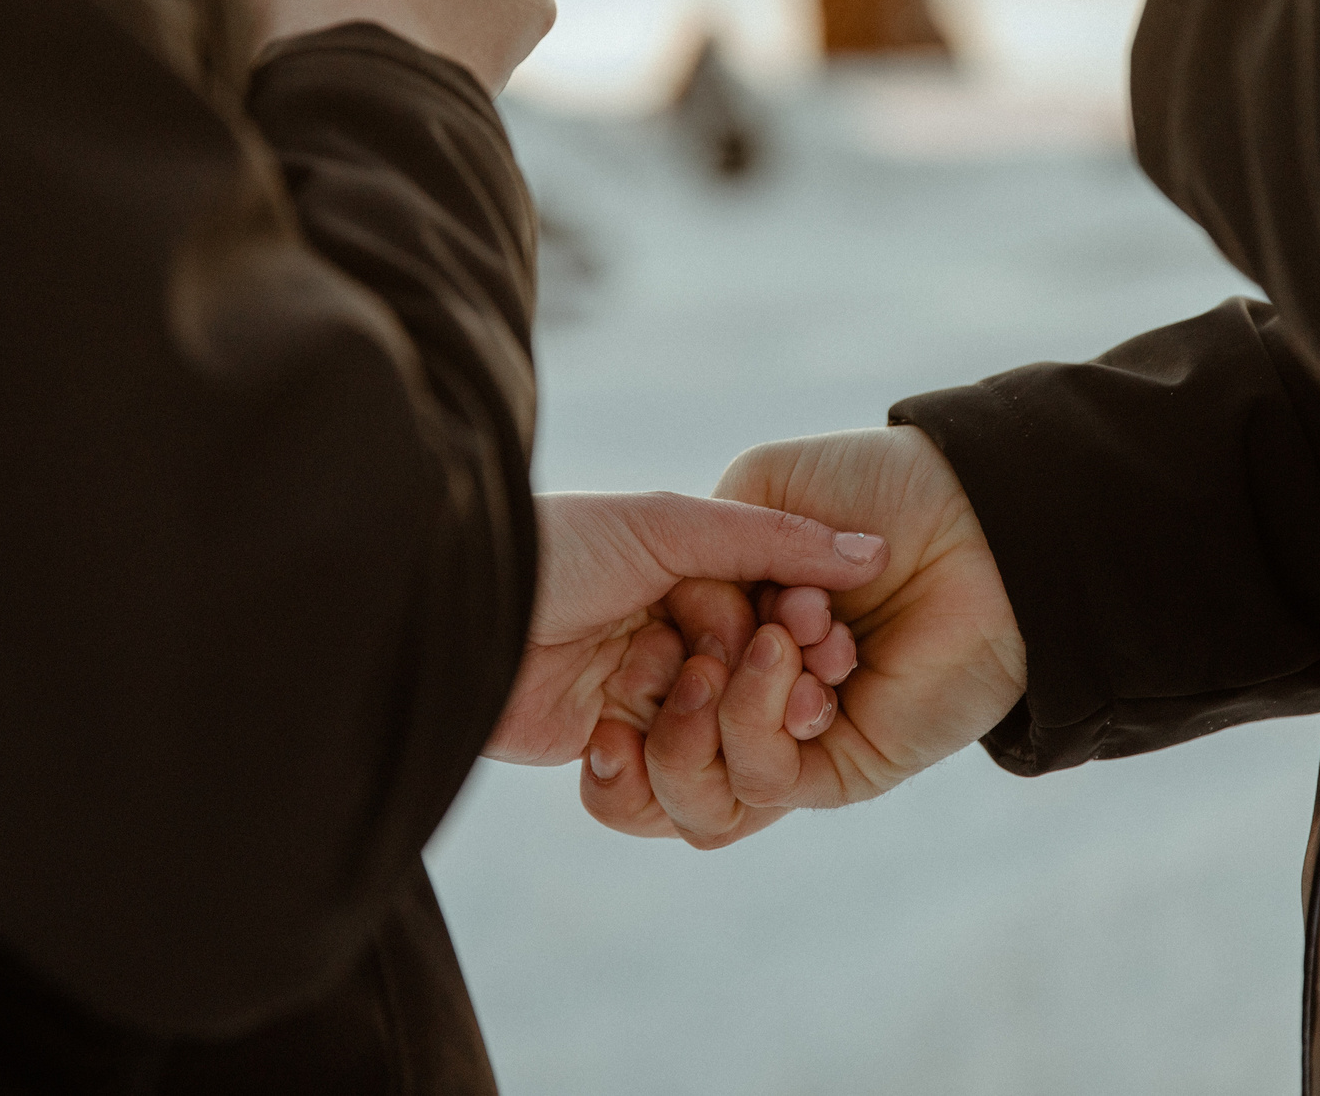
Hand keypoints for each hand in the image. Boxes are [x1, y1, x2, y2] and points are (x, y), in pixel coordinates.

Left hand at [482, 491, 886, 767]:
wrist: (450, 599)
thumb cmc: (559, 548)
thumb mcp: (670, 525)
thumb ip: (771, 540)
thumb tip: (869, 550)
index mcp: (698, 579)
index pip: (778, 632)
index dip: (799, 646)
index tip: (817, 646)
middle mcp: (675, 641)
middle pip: (752, 699)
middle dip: (745, 694)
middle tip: (713, 671)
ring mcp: (638, 698)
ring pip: (708, 752)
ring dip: (689, 730)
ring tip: (647, 686)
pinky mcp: (598, 750)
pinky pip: (648, 794)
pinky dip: (636, 775)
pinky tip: (607, 735)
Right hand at [582, 428, 1027, 848]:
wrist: (971, 512)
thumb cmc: (870, 489)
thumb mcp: (754, 495)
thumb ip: (695, 557)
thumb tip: (667, 632)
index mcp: (720, 634)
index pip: (635, 690)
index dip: (621, 665)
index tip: (634, 616)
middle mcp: (747, 697)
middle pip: (653, 757)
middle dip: (661, 690)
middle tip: (714, 627)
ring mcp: (790, 738)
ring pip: (698, 790)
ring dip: (713, 705)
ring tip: (776, 631)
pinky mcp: (838, 769)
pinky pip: (763, 778)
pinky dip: (756, 715)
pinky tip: (790, 654)